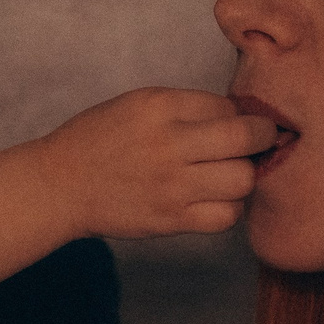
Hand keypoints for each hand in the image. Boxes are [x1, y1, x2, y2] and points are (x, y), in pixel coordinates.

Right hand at [37, 88, 274, 239]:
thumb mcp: (137, 104)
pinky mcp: (171, 219)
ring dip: (245, 175)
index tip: (234, 123)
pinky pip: (225, 216)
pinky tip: (216, 199)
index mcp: (160, 106)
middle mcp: (169, 143)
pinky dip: (229, 208)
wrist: (60, 184)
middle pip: (245, 138)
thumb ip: (185, 107)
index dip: (239, 114)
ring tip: (231, 173)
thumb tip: (237, 116)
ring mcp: (172, 184)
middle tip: (258, 142)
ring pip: (243, 179)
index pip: (227, 106)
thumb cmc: (99, 139)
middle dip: (262, 137)